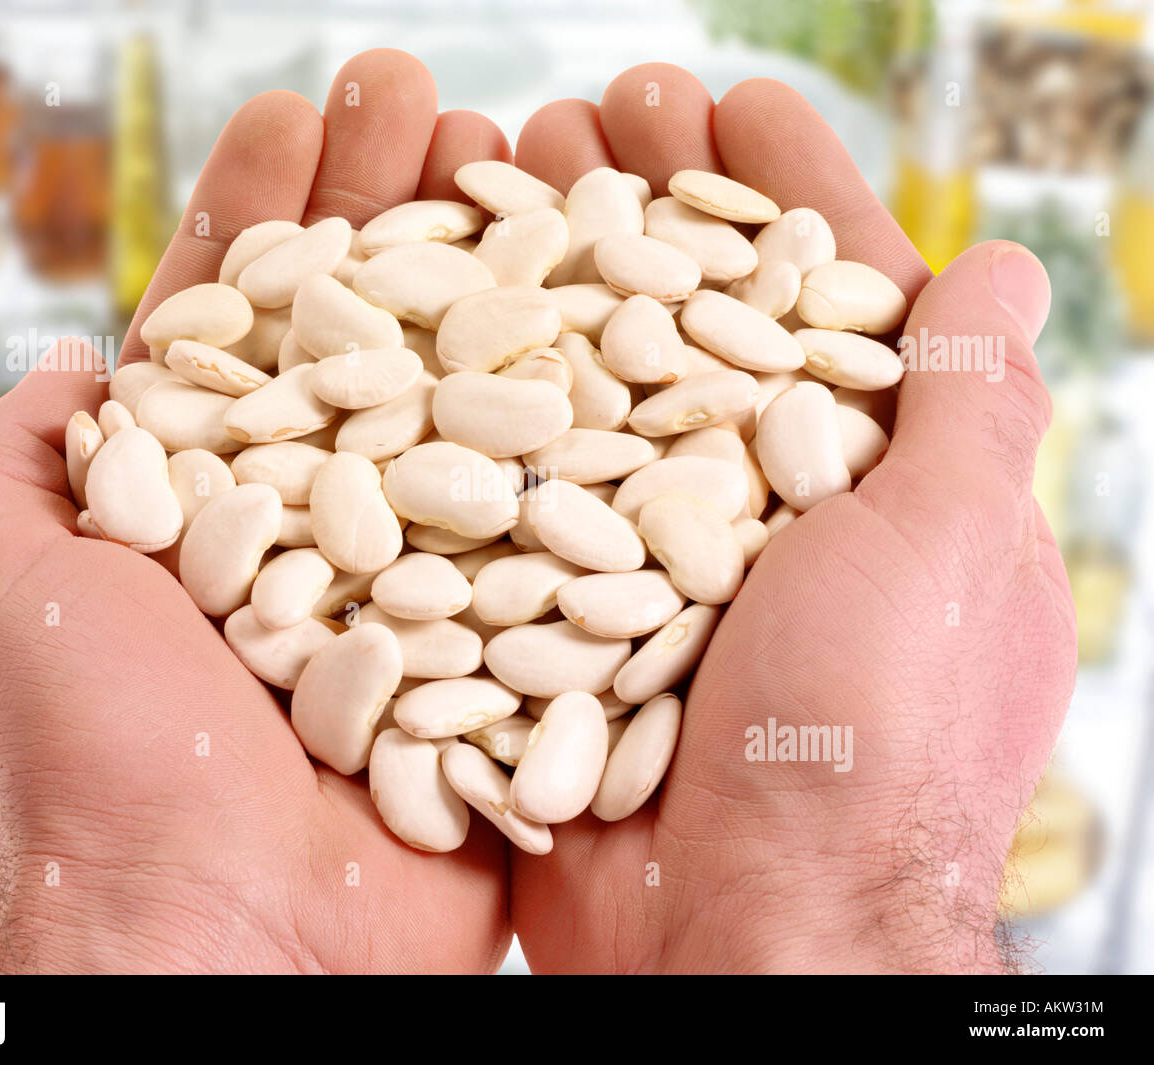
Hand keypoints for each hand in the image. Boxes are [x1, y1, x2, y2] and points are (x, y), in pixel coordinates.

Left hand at [0, 50, 515, 973]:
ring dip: (488, 274)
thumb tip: (68, 364)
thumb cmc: (103, 764)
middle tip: (431, 102)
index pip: (237, 324)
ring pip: (462, 398)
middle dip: (390, 209)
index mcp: (202, 507)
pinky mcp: (505, 636)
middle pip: (362, 336)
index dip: (263, 214)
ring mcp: (421, 576)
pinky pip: (552, 512)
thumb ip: (19, 464)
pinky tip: (612, 310)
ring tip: (528, 156)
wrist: (237, 941)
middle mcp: (316, 531)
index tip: (298, 114)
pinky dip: (580, 414)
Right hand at [507, 67, 1075, 972]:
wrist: (740, 934)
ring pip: (588, 387)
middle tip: (573, 114)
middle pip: (690, 321)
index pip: (827, 295)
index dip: (781, 186)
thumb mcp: (946, 555)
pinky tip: (416, 324)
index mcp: (862, 484)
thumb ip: (965, 407)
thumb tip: (1005, 268)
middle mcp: (750, 512)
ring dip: (542, 278)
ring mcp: (643, 562)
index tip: (726, 99)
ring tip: (483, 177)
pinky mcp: (554, 614)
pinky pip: (502, 490)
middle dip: (636, 203)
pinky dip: (465, 407)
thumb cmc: (867, 749)